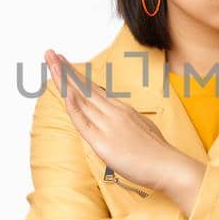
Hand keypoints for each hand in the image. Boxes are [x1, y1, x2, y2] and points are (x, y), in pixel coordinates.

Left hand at [44, 49, 195, 193]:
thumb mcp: (142, 129)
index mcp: (122, 109)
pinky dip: (72, 106)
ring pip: (81, 98)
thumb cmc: (158, 153)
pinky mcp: (102, 141)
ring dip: (64, 80)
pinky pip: (83, 121)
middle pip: (85, 88)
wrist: (168, 165)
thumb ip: (129, 124)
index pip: (95, 89)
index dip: (78, 77)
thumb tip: (123, 125)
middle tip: (51, 54)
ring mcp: (107, 124)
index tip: (66, 64)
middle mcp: (113, 112)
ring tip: (51, 63)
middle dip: (66, 70)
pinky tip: (64, 92)